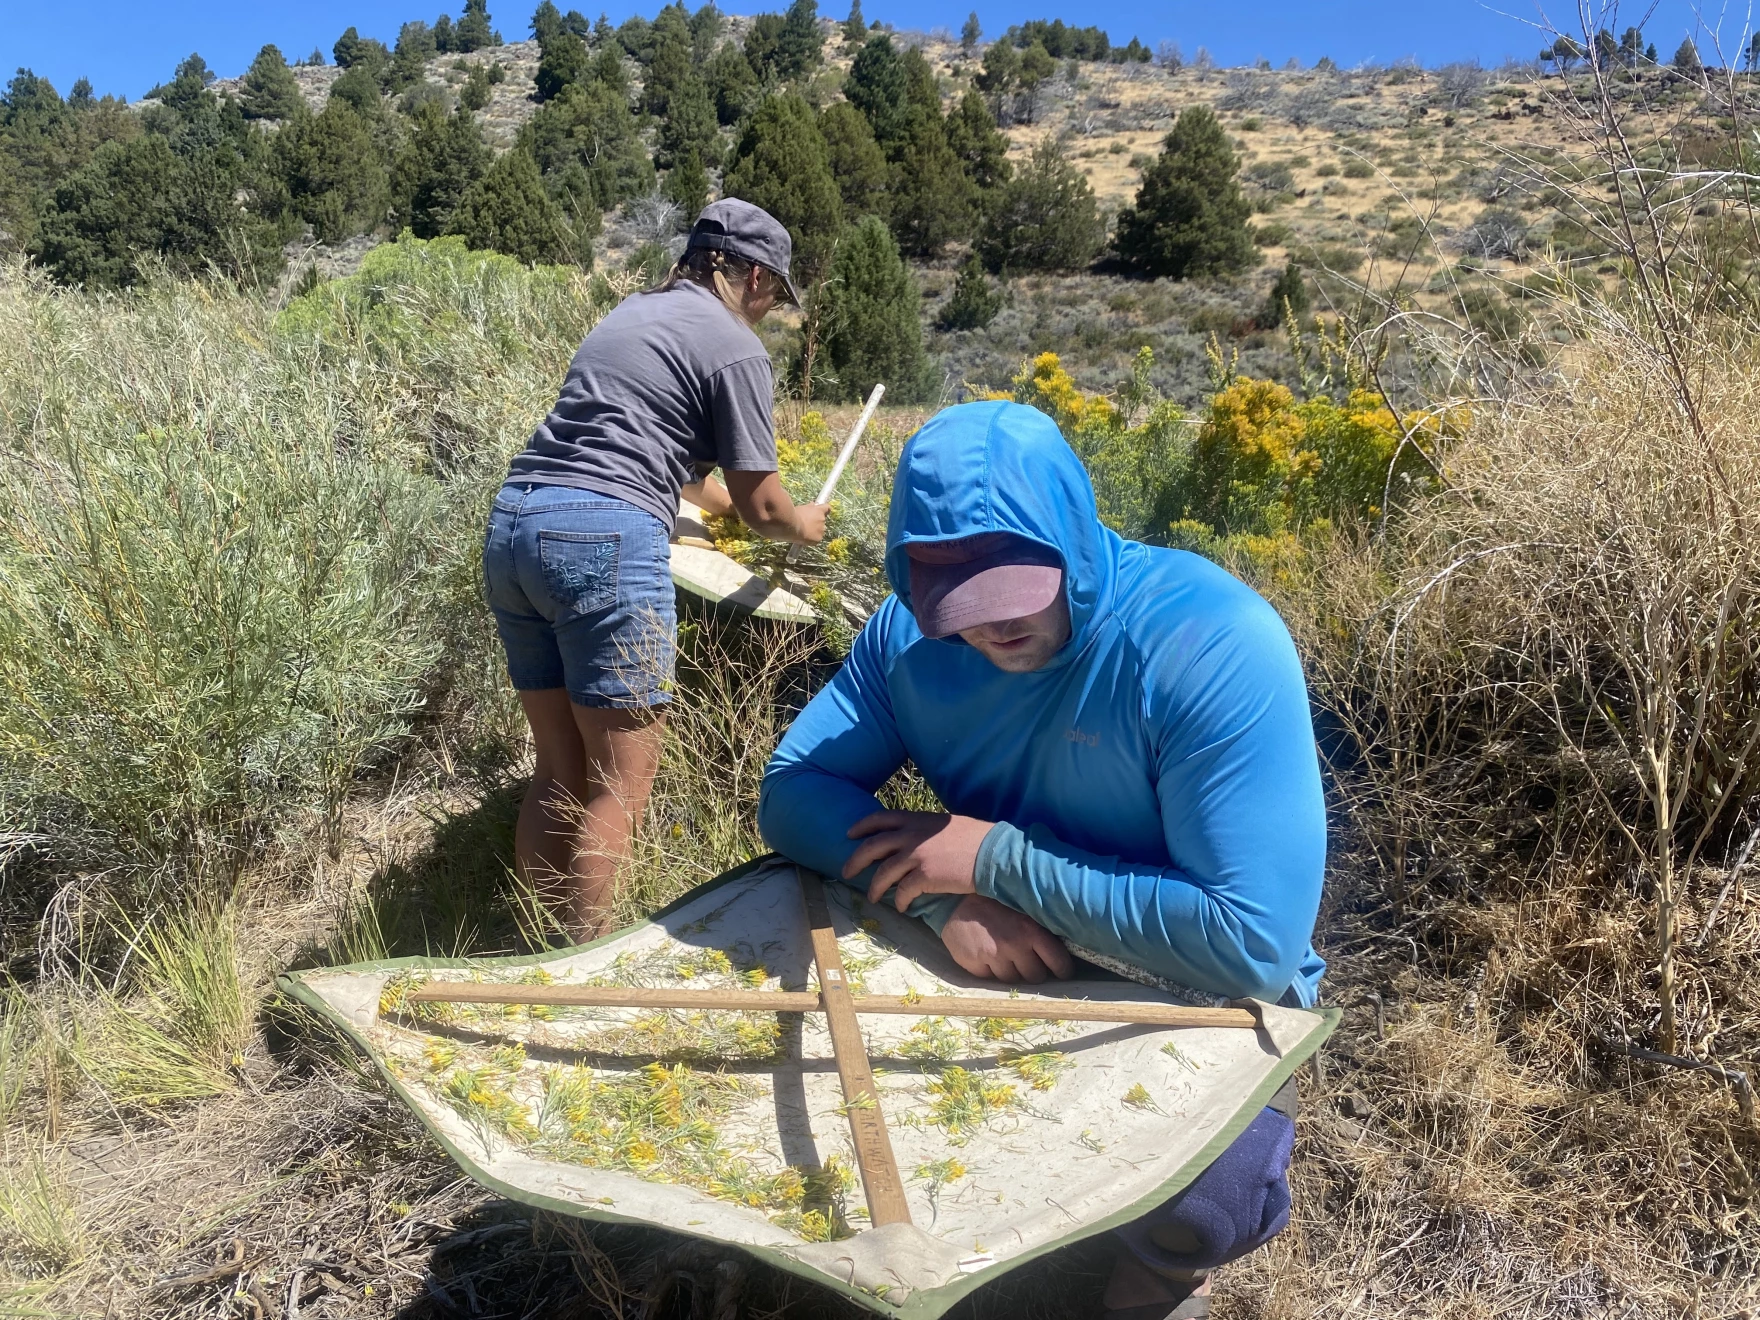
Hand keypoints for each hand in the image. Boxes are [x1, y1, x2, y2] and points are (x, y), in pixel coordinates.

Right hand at [792, 502, 828, 544]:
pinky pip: (816, 540)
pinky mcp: (818, 539)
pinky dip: (811, 540)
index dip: (824, 511)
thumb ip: (809, 507)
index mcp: (819, 511)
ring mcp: (821, 530)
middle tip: (806, 525)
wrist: (791, 525)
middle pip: (822, 521)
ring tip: (804, 532)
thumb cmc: (794, 515)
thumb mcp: (802, 508)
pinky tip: (804, 538)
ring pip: (820, 531)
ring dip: (814, 531)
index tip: (820, 513)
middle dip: (816, 523)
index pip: (827, 508)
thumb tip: (813, 504)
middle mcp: (822, 519)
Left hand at [845, 811, 991, 910]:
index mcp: (917, 820)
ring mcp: (917, 856)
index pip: (880, 818)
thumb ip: (927, 830)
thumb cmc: (977, 838)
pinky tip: (900, 907)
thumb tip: (916, 839)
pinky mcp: (924, 877)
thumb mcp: (947, 824)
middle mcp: (912, 836)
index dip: (862, 826)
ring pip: (883, 873)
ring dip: (875, 887)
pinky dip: (898, 901)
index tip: (850, 834)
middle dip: (855, 860)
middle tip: (846, 871)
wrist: (993, 853)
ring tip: (871, 897)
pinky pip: (902, 892)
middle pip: (873, 847)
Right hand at [940, 895, 1073, 983]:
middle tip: (1028, 961)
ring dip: (1011, 971)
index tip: (1062, 972)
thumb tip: (1061, 950)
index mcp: (1031, 931)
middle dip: (1034, 971)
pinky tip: (986, 955)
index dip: (1062, 970)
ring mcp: (993, 956)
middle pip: (1035, 976)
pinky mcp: (974, 963)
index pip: (1058, 962)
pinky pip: (989, 978)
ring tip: (1004, 955)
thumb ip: (1039, 930)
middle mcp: (1014, 945)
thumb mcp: (1022, 909)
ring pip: (1012, 980)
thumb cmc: (994, 903)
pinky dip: (990, 970)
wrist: (956, 899)